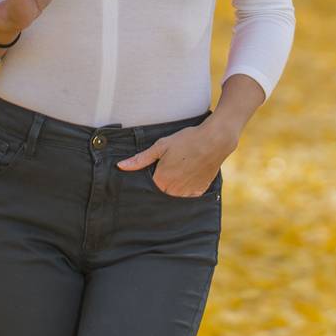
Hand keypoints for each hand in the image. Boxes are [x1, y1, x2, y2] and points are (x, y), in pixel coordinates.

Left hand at [116, 121, 234, 196]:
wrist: (214, 140)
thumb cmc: (186, 140)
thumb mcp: (161, 146)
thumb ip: (140, 159)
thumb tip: (120, 166)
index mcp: (161, 181)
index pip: (147, 189)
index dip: (147, 181)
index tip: (150, 174)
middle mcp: (174, 191)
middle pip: (161, 194)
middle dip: (160, 185)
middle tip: (165, 170)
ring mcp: (188, 193)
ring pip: (174, 196)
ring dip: (172, 188)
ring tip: (177, 171)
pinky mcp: (200, 191)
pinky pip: (188, 195)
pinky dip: (186, 188)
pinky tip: (188, 175)